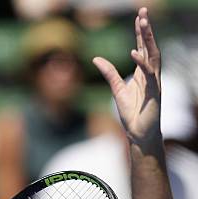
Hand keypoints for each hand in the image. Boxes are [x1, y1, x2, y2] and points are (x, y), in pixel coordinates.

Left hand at [93, 7, 160, 144]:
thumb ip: (109, 73)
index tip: (139, 16)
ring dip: (149, 40)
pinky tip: (135, 52)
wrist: (139, 135)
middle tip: (143, 12)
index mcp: (143, 74)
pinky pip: (149, 75)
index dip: (141, 33)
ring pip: (153, 56)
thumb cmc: (132, 114)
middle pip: (150, 48)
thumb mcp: (117, 89)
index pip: (143, 48)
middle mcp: (151, 75)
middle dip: (147, 30)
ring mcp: (154, 83)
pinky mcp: (154, 93)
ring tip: (143, 23)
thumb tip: (96, 58)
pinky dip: (142, 63)